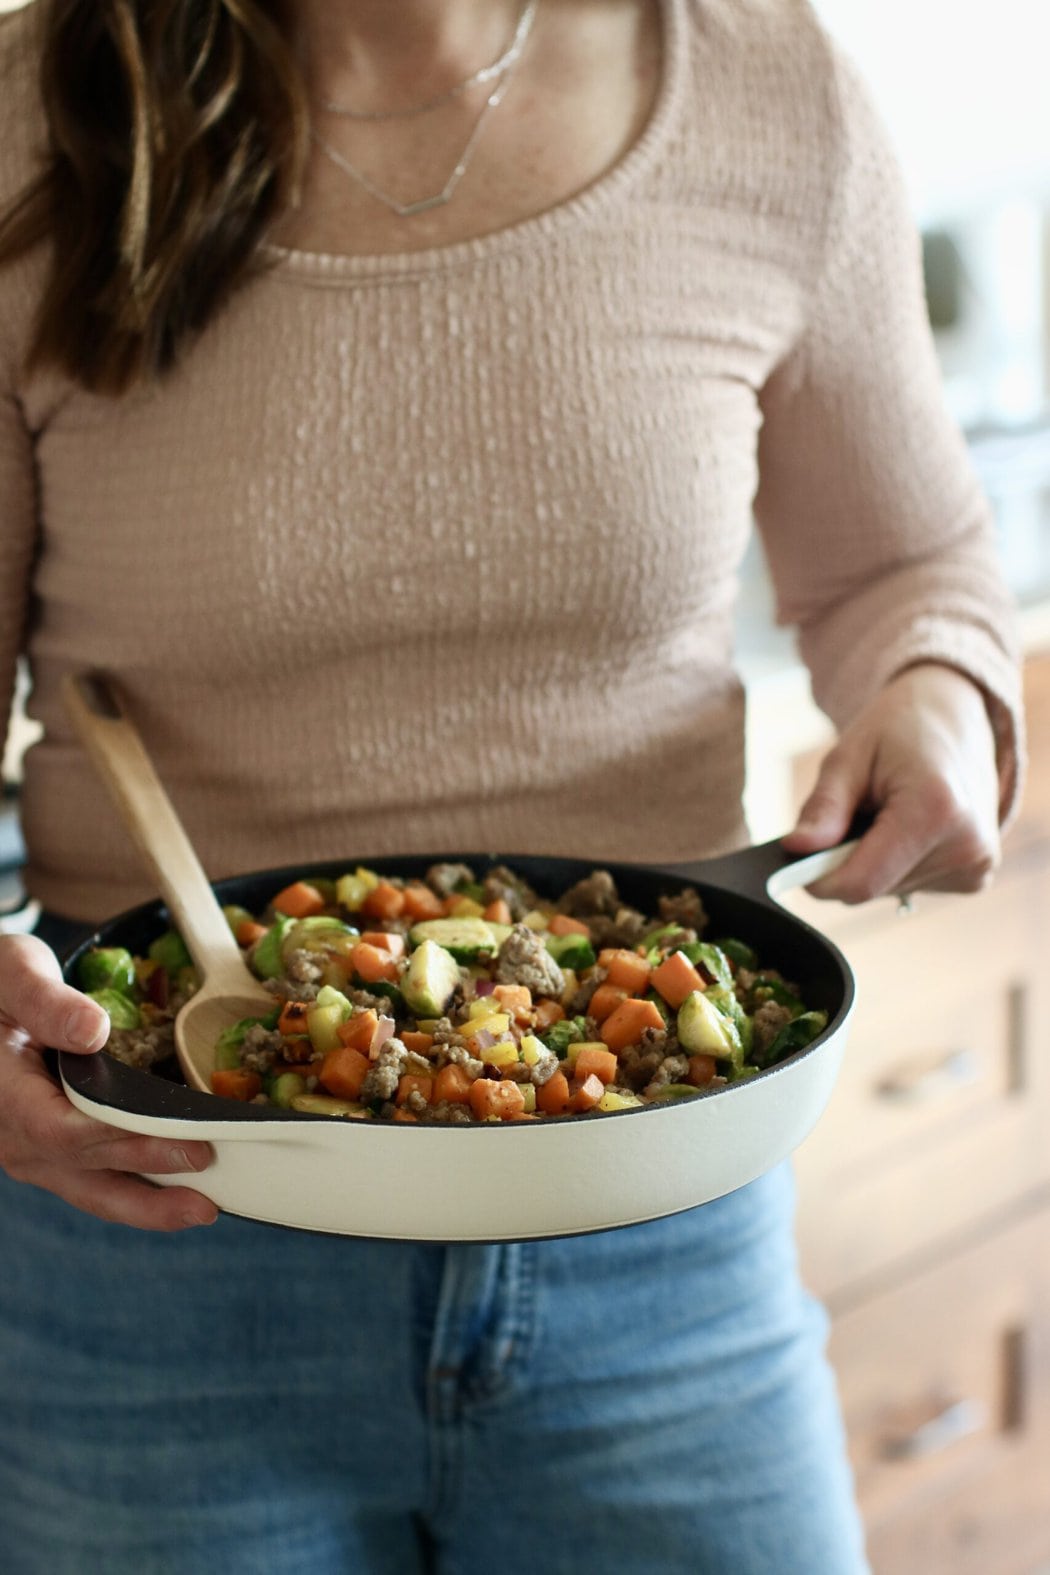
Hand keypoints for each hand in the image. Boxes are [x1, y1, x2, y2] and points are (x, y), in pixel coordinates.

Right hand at [0, 933, 216, 1229]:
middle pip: (82, 1166)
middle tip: (207, 1160)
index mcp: (2, 1093)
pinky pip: (93, 1182)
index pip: (58, 1129)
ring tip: (203, 1209)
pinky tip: (180, 1194)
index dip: (114, 1134)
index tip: (170, 1129)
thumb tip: (93, 1030)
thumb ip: (47, 1002)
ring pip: (89, 1190)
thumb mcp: (14, 974)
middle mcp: (11, 1136)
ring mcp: (30, 1152)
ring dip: (147, 1205)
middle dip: (147, 1166)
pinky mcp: (50, 1154)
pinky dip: (137, 1190)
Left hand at [782, 663, 1001, 902]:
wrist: (956, 716)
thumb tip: (796, 849)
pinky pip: (911, 887)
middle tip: (852, 814)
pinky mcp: (976, 875)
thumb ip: (823, 808)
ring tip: (886, 813)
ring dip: (873, 861)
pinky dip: (896, 864)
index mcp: (935, 809)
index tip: (797, 857)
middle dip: (846, 861)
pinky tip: (908, 827)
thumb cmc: (899, 730)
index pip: (861, 882)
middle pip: (873, 888)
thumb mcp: (848, 757)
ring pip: (889, 890)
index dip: (819, 878)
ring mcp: (976, 865)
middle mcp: (966, 845)